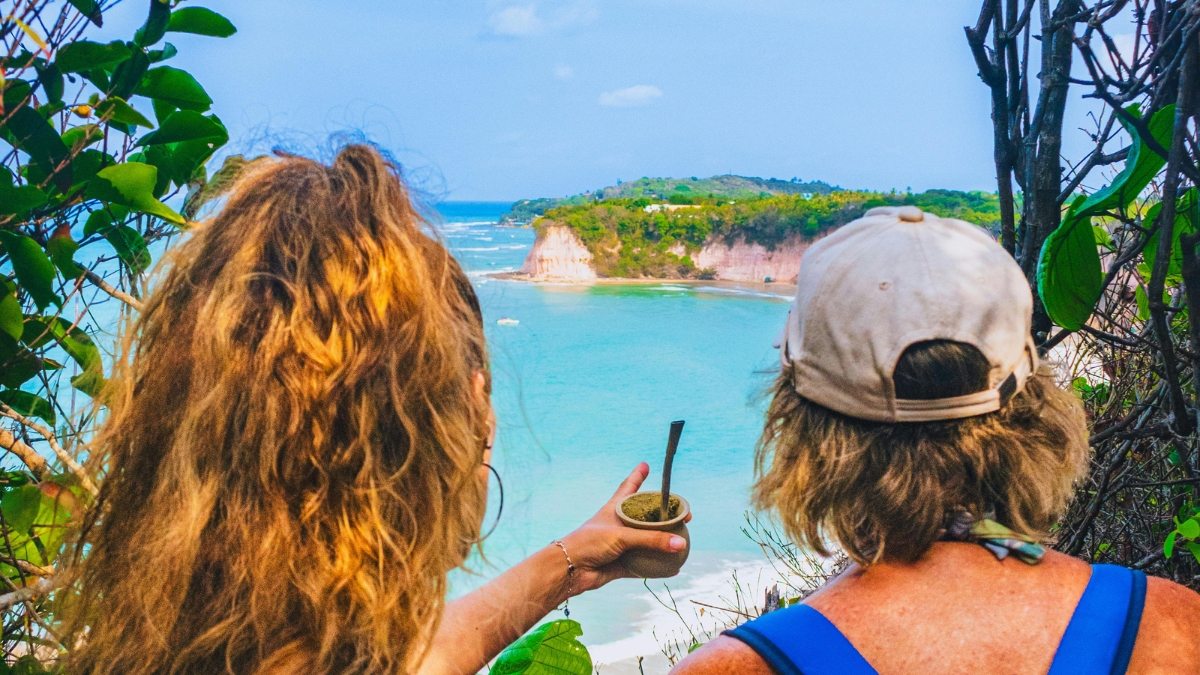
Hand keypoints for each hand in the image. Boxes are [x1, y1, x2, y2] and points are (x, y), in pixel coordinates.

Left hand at [557, 462, 690, 593]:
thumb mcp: (622, 535)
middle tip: (683, 515)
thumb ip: (651, 539)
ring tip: (683, 540)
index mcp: (615, 509)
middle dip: (663, 516)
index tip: (645, 465)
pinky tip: (673, 569)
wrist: (569, 570)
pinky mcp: (622, 564)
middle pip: (645, 517)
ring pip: (647, 542)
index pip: (628, 487)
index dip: (637, 476)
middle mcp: (620, 525)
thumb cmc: (590, 542)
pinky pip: (645, 566)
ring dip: (663, 542)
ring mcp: (621, 545)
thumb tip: (680, 543)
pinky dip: (659, 568)